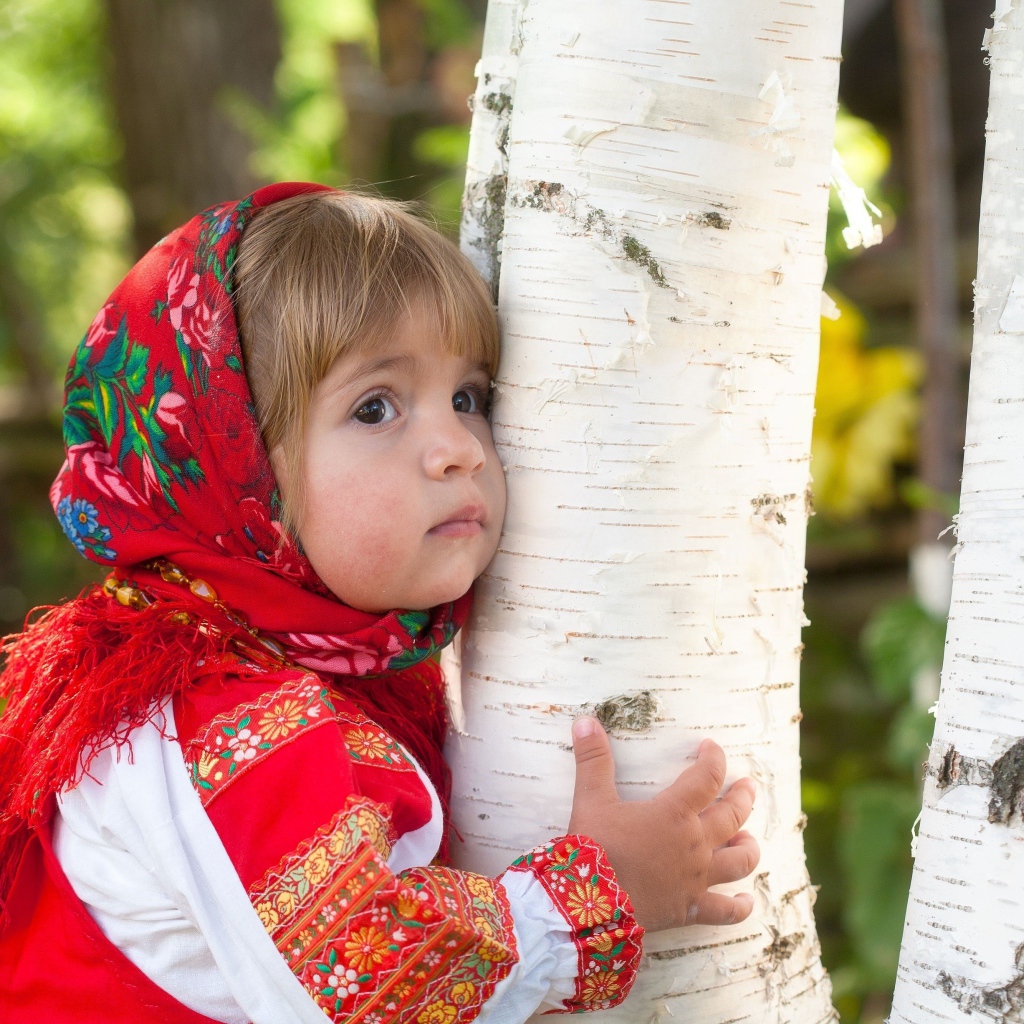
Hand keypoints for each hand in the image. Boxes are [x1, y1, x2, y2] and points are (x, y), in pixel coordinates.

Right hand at [567, 716, 758, 932]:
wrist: (590, 904)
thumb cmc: (593, 846)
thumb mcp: (590, 798)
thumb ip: (592, 759)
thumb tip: (586, 720)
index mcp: (674, 812)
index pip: (706, 777)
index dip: (713, 759)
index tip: (711, 748)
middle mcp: (693, 843)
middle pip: (732, 816)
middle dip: (742, 798)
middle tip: (747, 786)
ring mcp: (696, 878)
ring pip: (738, 861)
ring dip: (748, 847)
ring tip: (748, 839)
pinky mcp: (690, 908)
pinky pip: (725, 911)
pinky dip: (739, 906)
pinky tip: (746, 901)